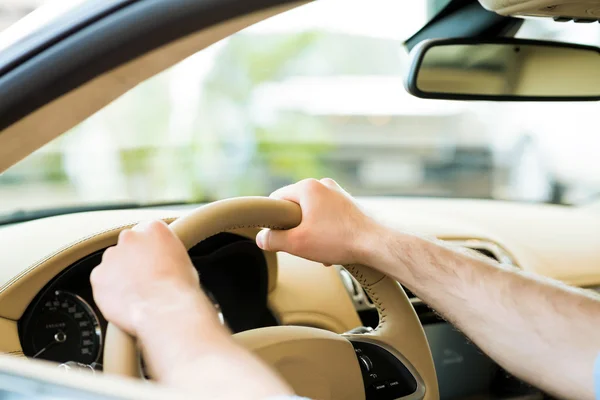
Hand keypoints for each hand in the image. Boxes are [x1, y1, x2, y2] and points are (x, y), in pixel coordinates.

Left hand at [90, 220, 205, 335]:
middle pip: (128, 244)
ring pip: (112, 263)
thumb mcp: (185, 263)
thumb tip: (165, 264)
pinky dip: (109, 290)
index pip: (148, 230)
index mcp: (155, 229)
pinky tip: (124, 300)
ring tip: (135, 293)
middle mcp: (130, 237)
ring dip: (119, 274)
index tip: (153, 259)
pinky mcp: (98, 275)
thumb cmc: (179, 290)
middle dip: (133, 259)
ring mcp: (111, 255)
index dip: (150, 248)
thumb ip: (168, 254)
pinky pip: (101, 281)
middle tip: (144, 277)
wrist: (165, 310)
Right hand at [256, 178, 378, 265]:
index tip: (276, 235)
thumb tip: (261, 238)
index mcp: (307, 187)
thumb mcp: (297, 243)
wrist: (375, 244)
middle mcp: (323, 185)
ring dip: (311, 232)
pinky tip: (331, 248)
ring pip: (312, 214)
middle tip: (301, 244)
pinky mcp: (348, 204)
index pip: (276, 199)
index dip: (272, 219)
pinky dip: (325, 232)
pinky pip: (327, 217)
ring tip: (319, 249)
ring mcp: (337, 193)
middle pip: (295, 208)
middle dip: (295, 228)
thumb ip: (273, 239)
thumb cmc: (339, 240)